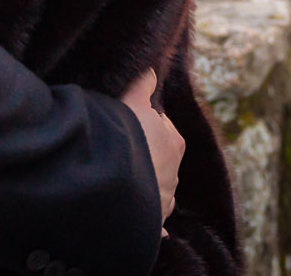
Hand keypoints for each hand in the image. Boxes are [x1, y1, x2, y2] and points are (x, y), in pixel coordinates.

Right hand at [120, 68, 181, 228]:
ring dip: (141, 185)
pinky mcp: (153, 222)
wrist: (118, 184)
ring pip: (154, 187)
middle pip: (156, 157)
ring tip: (117, 179)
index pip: (158, 125)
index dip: (138, 122)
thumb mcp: (132, 100)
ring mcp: (164, 200)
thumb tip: (152, 69)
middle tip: (116, 150)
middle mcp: (175, 172)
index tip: (121, 123)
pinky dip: (145, 220)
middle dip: (142, 155)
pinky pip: (150, 220)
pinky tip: (134, 218)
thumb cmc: (126, 138)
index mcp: (174, 141)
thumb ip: (143, 82)